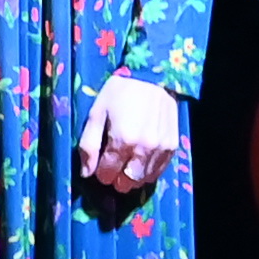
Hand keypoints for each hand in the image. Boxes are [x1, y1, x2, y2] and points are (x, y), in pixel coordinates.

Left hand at [79, 72, 182, 200]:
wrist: (152, 77)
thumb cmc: (119, 93)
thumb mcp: (96, 114)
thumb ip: (89, 145)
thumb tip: (86, 173)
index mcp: (122, 140)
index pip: (107, 174)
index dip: (100, 173)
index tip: (99, 166)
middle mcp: (144, 148)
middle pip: (126, 182)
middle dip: (116, 179)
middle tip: (112, 167)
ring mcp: (161, 148)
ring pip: (143, 179)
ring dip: (132, 178)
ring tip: (125, 165)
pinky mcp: (172, 146)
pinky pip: (159, 171)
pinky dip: (148, 172)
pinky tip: (140, 163)